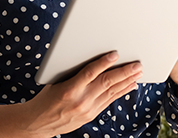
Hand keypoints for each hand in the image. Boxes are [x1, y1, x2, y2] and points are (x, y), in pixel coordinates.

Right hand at [0, 51, 142, 137]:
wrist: (39, 123)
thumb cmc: (46, 97)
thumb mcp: (55, 79)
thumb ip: (74, 70)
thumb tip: (91, 56)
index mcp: (69, 88)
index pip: (90, 72)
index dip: (104, 62)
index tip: (115, 54)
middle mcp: (80, 100)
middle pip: (106, 83)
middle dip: (124, 72)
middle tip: (137, 64)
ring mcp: (87, 110)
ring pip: (111, 92)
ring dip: (127, 81)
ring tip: (138, 72)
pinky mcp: (91, 116)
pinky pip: (109, 101)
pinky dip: (121, 92)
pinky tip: (130, 85)